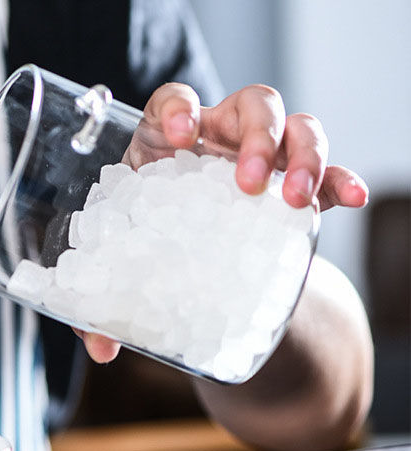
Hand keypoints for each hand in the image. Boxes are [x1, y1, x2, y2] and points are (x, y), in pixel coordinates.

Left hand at [77, 82, 368, 363]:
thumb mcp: (121, 266)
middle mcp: (220, 139)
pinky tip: (350, 199)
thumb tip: (101, 350)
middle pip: (251, 105)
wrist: (189, 262)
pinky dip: (340, 180)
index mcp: (167, 144)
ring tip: (290, 197)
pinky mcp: (293, 184)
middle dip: (256, 135)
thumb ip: (104, 301)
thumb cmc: (145, 246)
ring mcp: (262, 157)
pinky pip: (327, 172)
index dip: (181, 107)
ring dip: (302, 155)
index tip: (183, 134)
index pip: (175, 100)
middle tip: (247, 181)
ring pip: (296, 127)